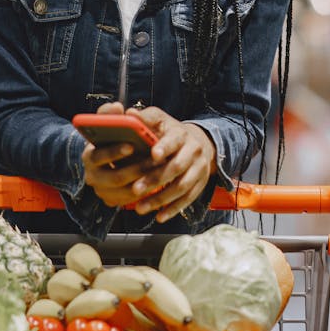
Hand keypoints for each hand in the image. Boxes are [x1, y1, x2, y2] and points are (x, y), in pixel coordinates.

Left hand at [81, 102, 215, 221]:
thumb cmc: (169, 132)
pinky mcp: (200, 184)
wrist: (198, 143)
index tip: (153, 154)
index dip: (164, 147)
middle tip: (135, 189)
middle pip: (176, 167)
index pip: (174, 140)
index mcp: (181, 133)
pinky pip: (188, 199)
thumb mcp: (159, 120)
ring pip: (182, 186)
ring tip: (140, 208)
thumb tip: (129, 113)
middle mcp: (193, 150)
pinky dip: (173, 209)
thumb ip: (144, 118)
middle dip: (155, 179)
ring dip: (161, 199)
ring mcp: (199, 168)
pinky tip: (159, 217)